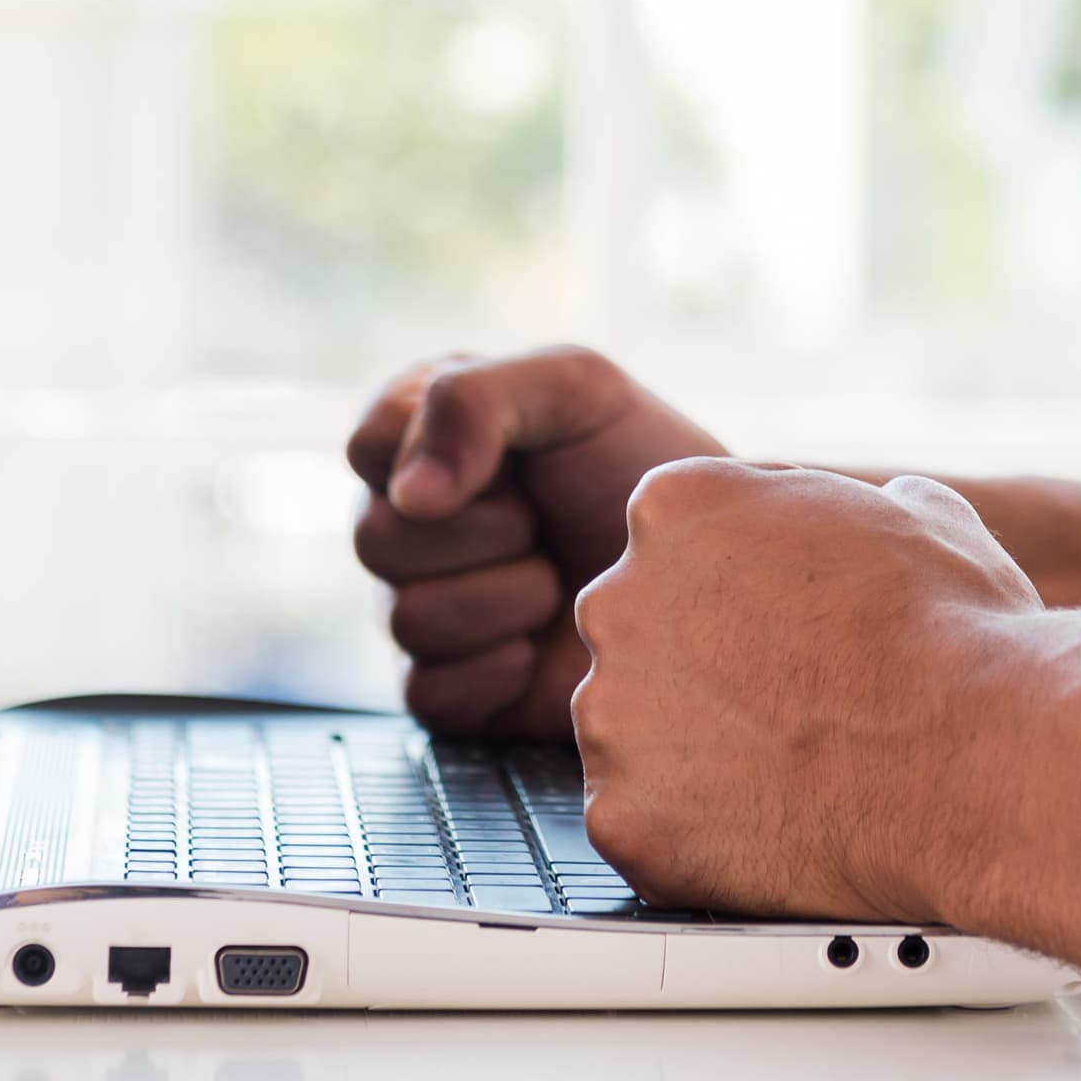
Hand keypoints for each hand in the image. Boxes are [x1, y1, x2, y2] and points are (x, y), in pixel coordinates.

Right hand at [345, 345, 728, 736]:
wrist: (713, 568)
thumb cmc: (642, 468)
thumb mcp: (576, 388)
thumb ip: (473, 401)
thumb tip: (407, 495)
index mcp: (423, 439)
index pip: (367, 446)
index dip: (441, 458)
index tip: (516, 462)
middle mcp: (408, 526)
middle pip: (379, 540)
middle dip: (491, 532)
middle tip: (549, 523)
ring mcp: (423, 607)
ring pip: (408, 619)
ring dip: (509, 600)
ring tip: (561, 582)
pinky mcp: (451, 689)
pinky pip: (430, 693)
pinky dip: (501, 673)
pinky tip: (545, 647)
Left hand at [570, 460, 1044, 919]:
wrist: (977, 761)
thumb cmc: (958, 632)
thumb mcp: (922, 514)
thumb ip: (855, 504)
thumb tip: (881, 507)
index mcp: (674, 508)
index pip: (670, 540)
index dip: (733, 586)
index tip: (784, 626)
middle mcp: (617, 601)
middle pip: (635, 635)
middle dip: (695, 668)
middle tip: (782, 708)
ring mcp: (608, 717)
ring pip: (629, 735)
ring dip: (687, 755)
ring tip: (786, 775)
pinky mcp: (622, 819)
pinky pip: (639, 827)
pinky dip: (689, 839)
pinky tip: (765, 833)